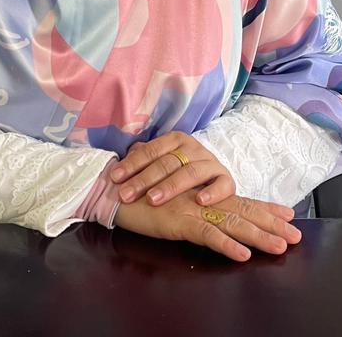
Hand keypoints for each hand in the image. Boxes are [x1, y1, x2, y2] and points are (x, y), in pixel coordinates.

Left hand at [111, 132, 233, 206]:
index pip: (151, 150)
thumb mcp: (160, 164)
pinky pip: (223, 185)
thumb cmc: (178, 173)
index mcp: (175, 140)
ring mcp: (211, 163)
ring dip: (171, 186)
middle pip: (167, 162)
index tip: (115, 178)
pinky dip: (212, 192)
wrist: (212, 180)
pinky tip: (199, 201)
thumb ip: (142, 160)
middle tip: (126, 194)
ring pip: (191, 172)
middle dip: (144, 179)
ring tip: (153, 199)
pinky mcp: (227, 180)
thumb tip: (119, 161)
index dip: (132, 164)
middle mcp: (194, 148)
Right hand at [113, 190, 300, 262]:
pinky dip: (226, 246)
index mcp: (201, 194)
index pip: (238, 200)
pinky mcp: (180, 220)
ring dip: (258, 236)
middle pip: (243, 210)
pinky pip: (208, 235)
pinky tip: (242, 255)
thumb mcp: (167, 198)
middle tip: (296, 235)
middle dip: (271, 223)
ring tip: (280, 246)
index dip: (264, 207)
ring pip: (233, 223)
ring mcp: (193, 209)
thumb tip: (200, 206)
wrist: (112, 188)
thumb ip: (185, 201)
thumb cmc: (136, 193)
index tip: (288, 213)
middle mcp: (202, 199)